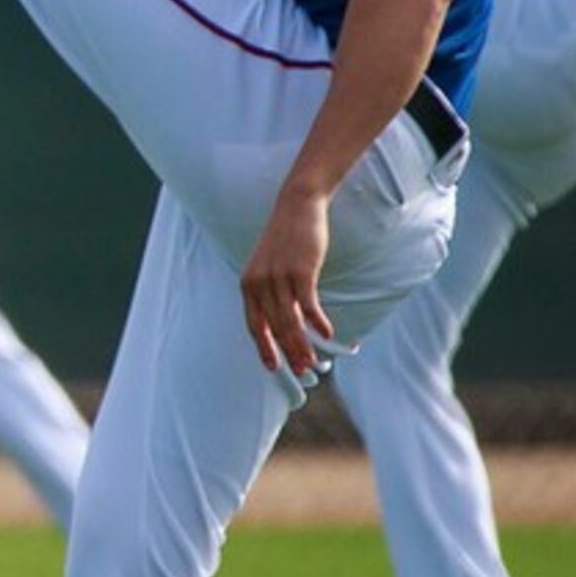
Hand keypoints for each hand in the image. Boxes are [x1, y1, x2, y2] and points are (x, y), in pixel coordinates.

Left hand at [240, 185, 333, 377]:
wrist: (296, 206)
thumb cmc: (285, 240)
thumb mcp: (268, 266)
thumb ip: (269, 291)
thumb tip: (282, 319)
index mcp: (248, 284)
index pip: (254, 324)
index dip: (264, 347)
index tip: (272, 367)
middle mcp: (259, 283)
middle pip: (274, 327)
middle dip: (289, 351)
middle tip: (302, 370)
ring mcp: (278, 277)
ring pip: (290, 320)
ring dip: (303, 343)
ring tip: (314, 360)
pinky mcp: (300, 271)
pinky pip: (308, 304)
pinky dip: (318, 322)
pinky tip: (327, 334)